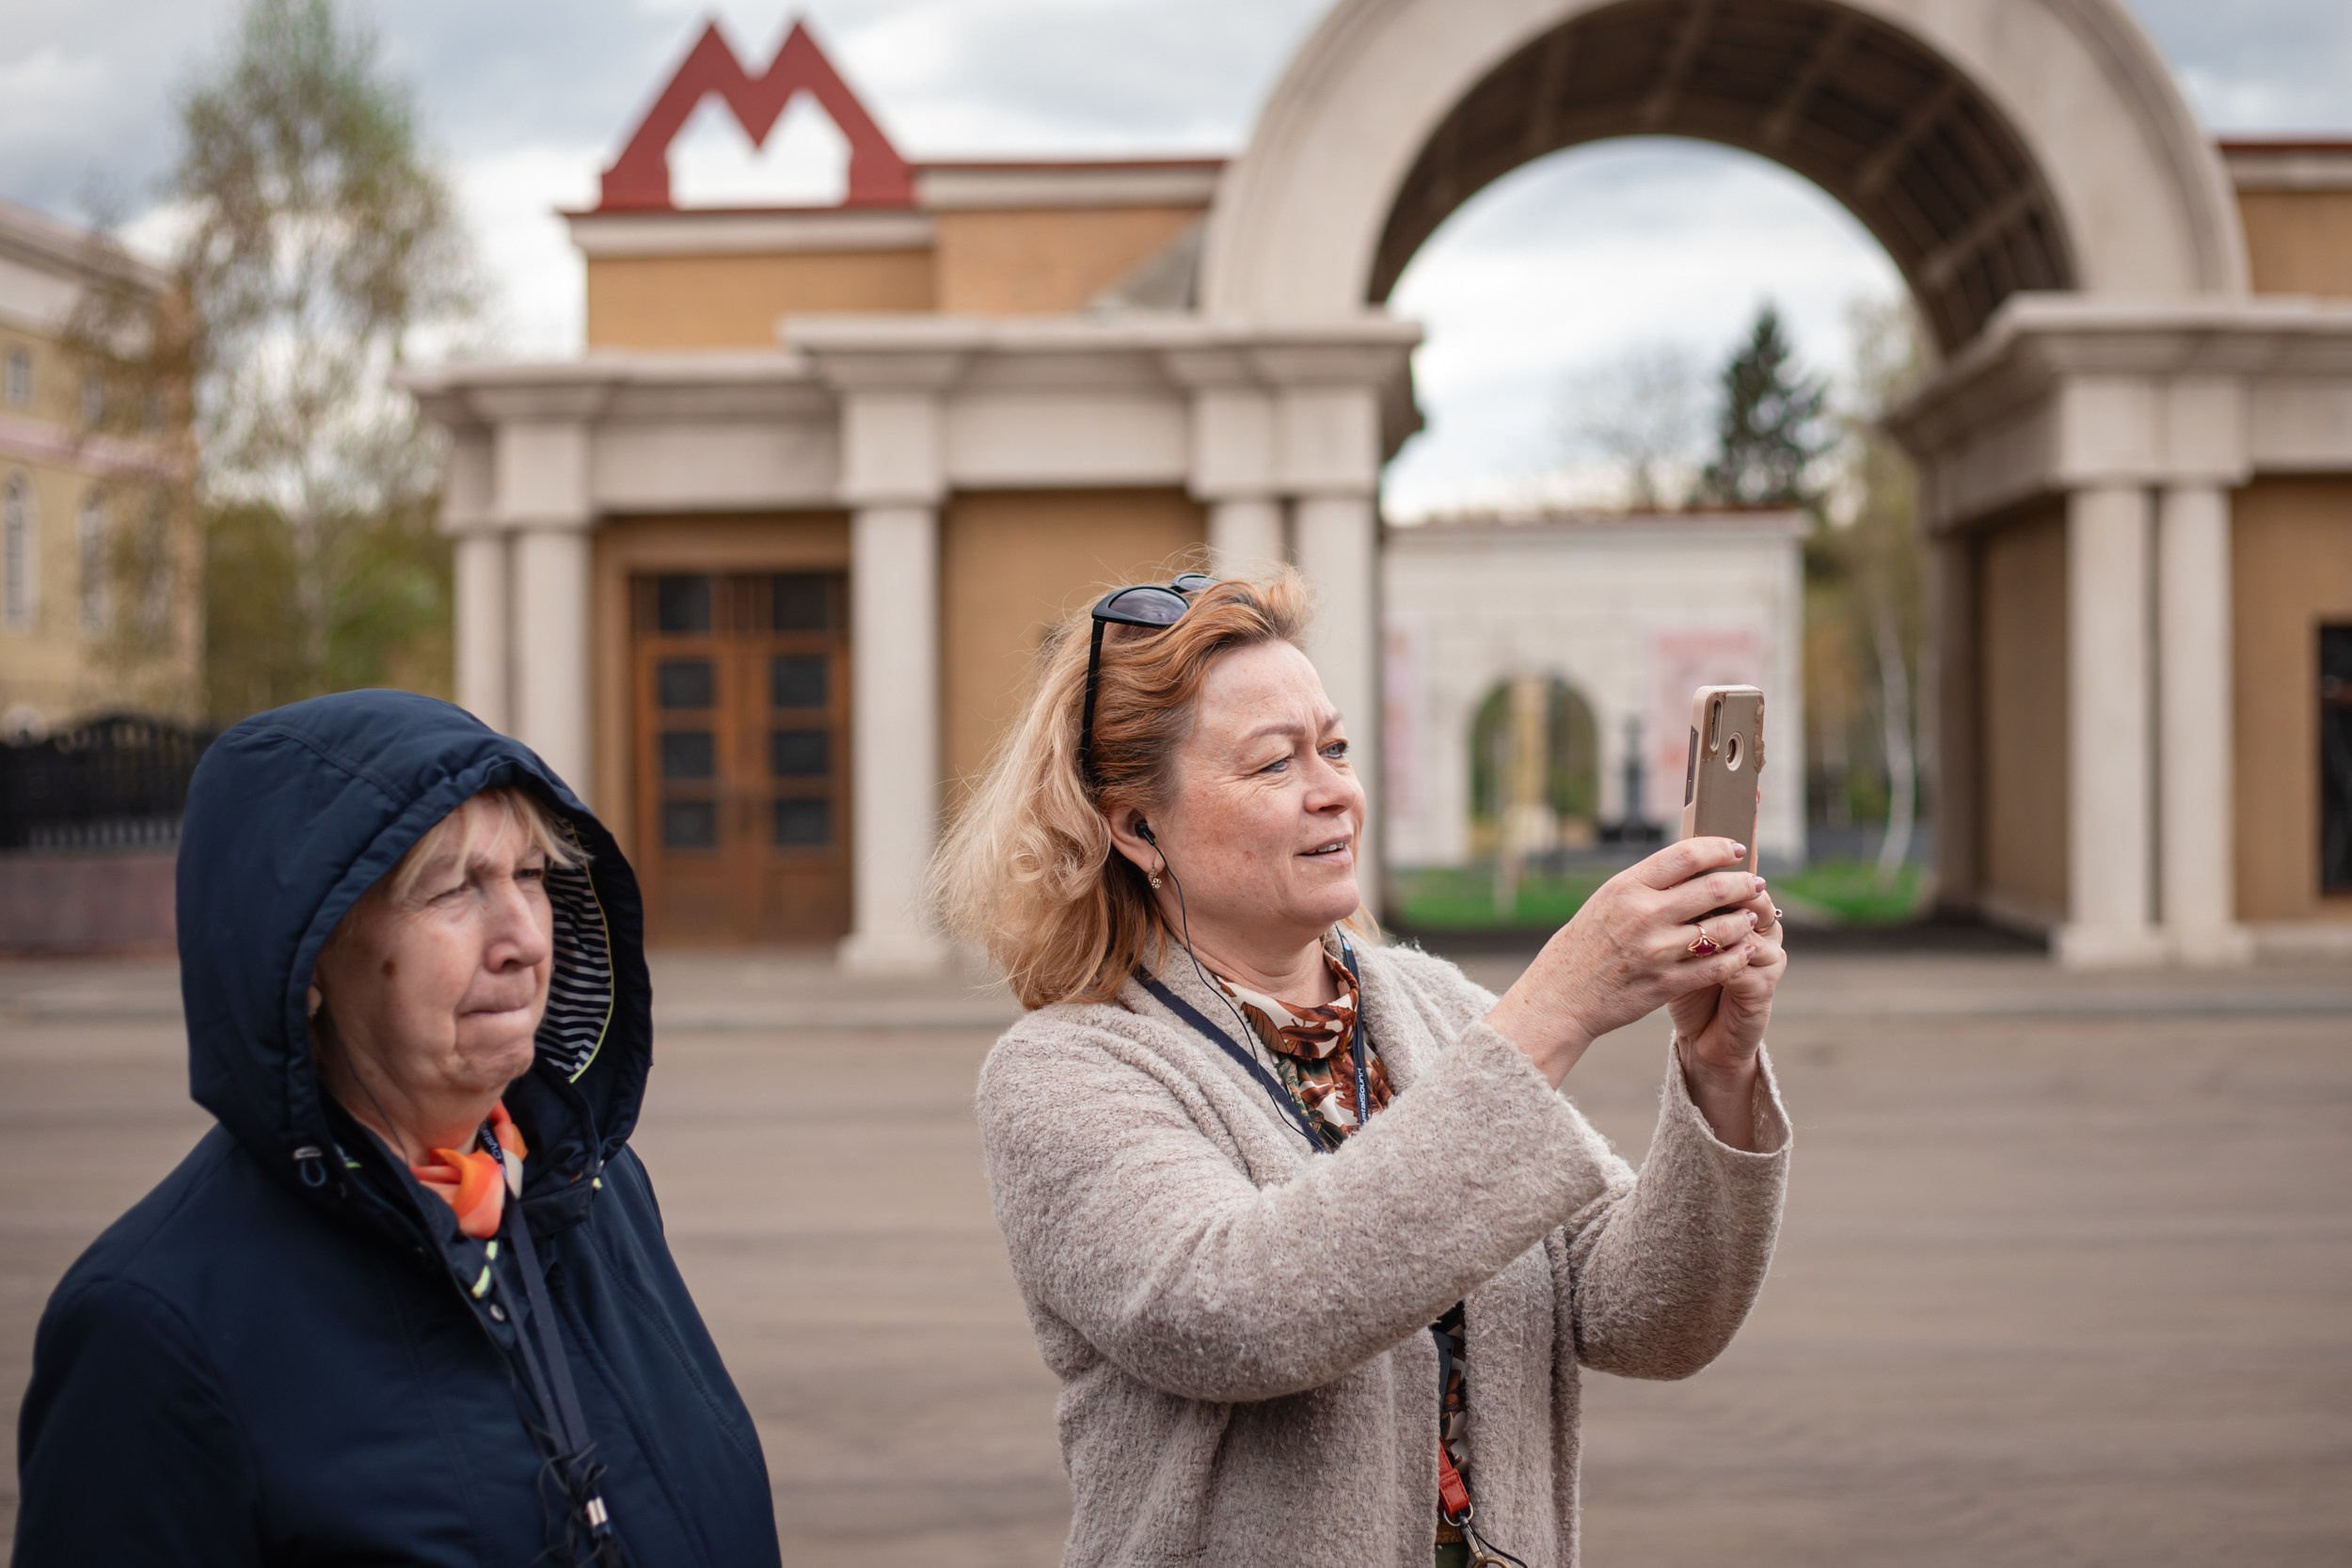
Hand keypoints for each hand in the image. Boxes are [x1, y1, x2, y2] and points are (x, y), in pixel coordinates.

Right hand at [1485, 838, 1766, 1086]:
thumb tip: (1692, 864)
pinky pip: (1717, 966)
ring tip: (1751, 916)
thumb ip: (1646, 884)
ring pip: (1723, 929)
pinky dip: (1737, 955)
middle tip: (1756, 883)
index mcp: (1626, 887)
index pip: (1687, 855)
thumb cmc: (1583, 945)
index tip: (1737, 849)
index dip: (1720, 848)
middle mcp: (1643, 915)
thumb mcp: (1606, 901)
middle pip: (1713, 889)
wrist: (1560, 997)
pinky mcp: (1667, 983)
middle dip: (1743, 883)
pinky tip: (1743, 949)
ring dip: (1744, 920)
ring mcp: (1657, 951)